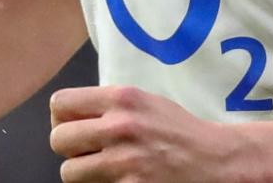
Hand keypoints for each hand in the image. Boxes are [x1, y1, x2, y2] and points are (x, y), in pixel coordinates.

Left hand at [49, 86, 248, 182]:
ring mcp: (123, 161)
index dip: (62, 118)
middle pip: (59, 139)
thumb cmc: (180, 130)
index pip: (60, 103)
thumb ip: (111, 105)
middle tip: (88, 152)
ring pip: (69, 172)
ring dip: (83, 173)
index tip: (74, 126)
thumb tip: (74, 116)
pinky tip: (120, 180)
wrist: (214, 160)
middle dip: (70, 148)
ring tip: (103, 170)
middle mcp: (119, 126)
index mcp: (122, 98)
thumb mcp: (147, 102)